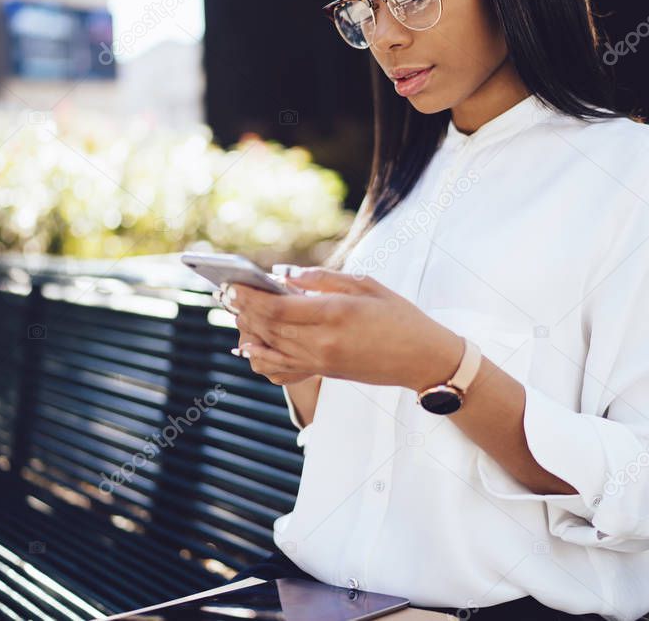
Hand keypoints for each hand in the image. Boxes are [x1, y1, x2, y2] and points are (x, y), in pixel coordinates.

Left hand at [225, 267, 463, 390]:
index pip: (277, 308)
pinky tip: (251, 348)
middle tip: (226, 294)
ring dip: (248, 332)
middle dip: (243, 311)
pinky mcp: (324, 373)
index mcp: (334, 314)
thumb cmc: (400, 316)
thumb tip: (284, 276)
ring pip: (271, 349)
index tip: (232, 284)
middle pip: (268, 328)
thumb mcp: (365, 285)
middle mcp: (323, 342)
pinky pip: (283, 370)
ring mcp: (322, 362)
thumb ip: (322, 279)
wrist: (423, 359)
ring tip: (236, 314)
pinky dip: (262, 360)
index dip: (249, 297)